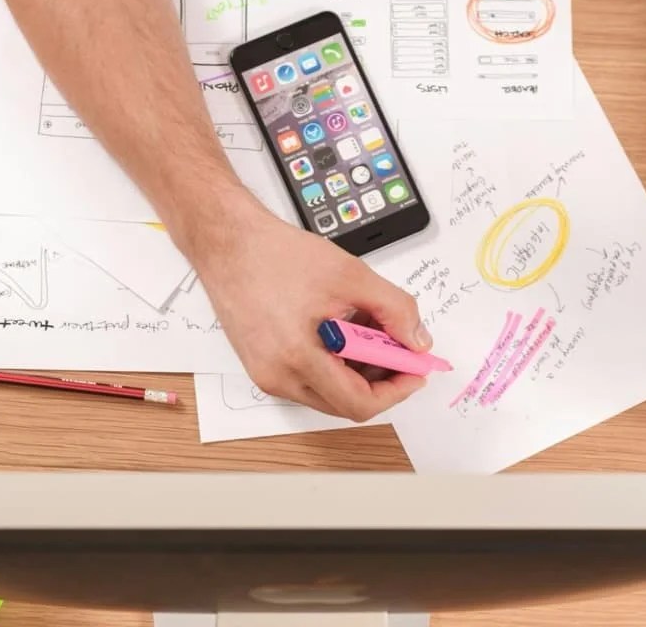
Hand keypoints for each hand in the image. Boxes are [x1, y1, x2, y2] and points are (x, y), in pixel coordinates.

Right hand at [190, 200, 431, 421]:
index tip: (414, 370)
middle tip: (398, 348)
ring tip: (367, 329)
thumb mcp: (351, 275)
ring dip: (357, 370)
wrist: (228, 243)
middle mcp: (277, 377)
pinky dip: (333, 362)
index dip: (396, 391)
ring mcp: (266, 374)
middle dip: (379, 379)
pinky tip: (342, 329)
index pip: (359, 403)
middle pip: (344, 403)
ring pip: (327, 392)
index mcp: (297, 358)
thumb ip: (394, 309)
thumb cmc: (275, 255)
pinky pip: (307, 378)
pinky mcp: (261, 364)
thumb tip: (417, 341)